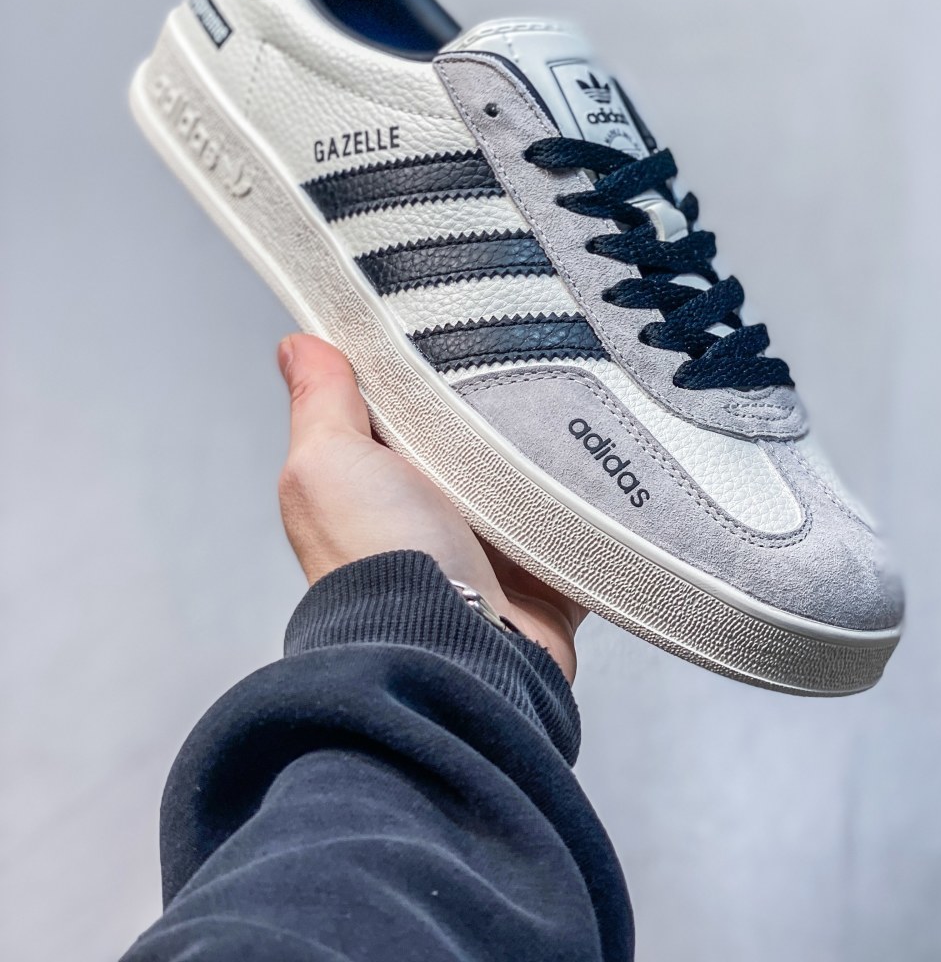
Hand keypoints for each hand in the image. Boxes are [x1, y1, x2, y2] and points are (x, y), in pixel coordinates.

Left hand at [277, 334, 585, 682]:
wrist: (449, 651)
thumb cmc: (376, 562)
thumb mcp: (327, 463)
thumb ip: (320, 404)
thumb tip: (296, 346)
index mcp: (379, 485)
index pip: (404, 409)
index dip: (422, 368)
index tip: (452, 319)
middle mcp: (433, 518)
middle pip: (477, 440)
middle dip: (501, 404)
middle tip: (533, 350)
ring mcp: (493, 550)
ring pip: (536, 478)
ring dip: (553, 453)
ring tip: (582, 394)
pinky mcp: (548, 578)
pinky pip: (587, 527)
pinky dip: (599, 504)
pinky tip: (613, 464)